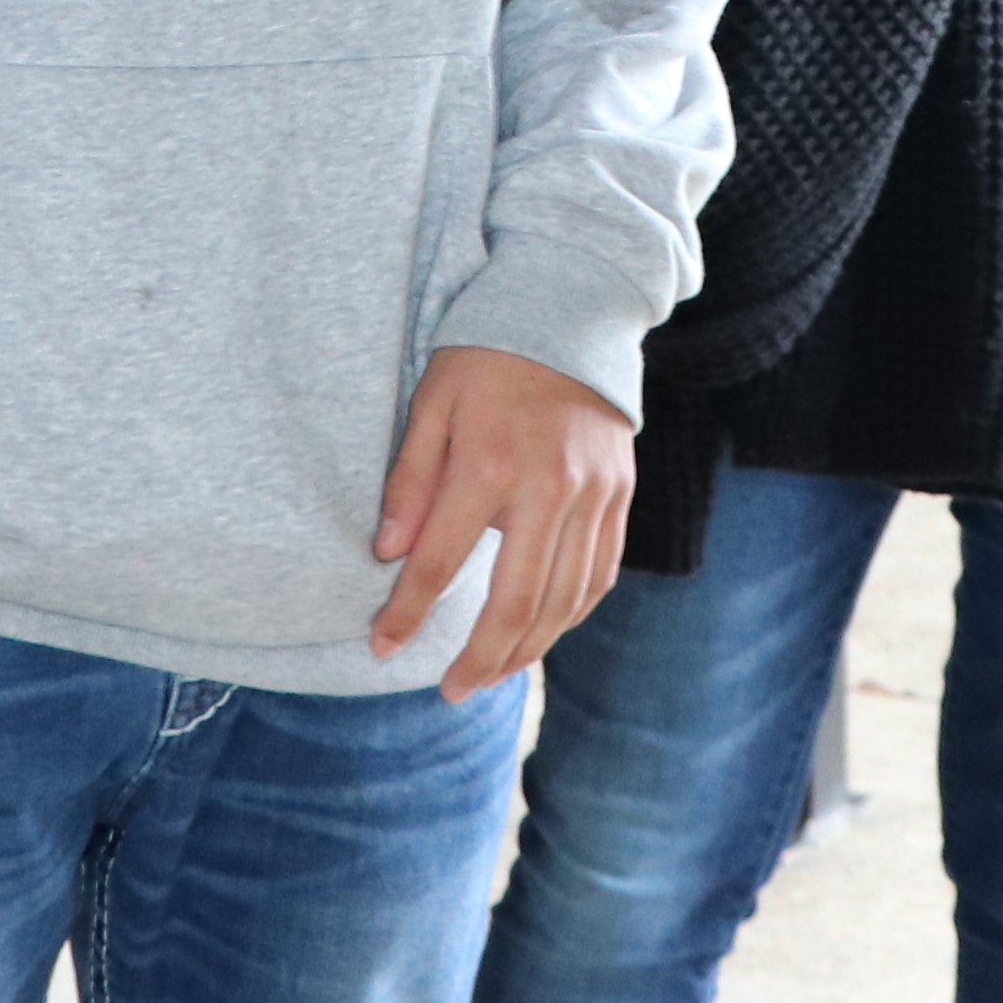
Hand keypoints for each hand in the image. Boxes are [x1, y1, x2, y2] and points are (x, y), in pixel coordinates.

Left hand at [369, 344, 636, 698]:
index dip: (407, 613)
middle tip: (451, 692)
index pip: (441, 562)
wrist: (572, 310)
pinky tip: (543, 633)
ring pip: (563, 600)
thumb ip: (410, 483)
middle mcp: (548, 489)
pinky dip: (571, 614)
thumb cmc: (486, 356)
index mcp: (488, 464)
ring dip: (527, 649)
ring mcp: (593, 495)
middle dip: (479, 659)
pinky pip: (599, 574)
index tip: (382, 647)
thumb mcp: (431, 404)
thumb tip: (387, 555)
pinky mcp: (620, 495)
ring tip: (492, 675)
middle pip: (515, 602)